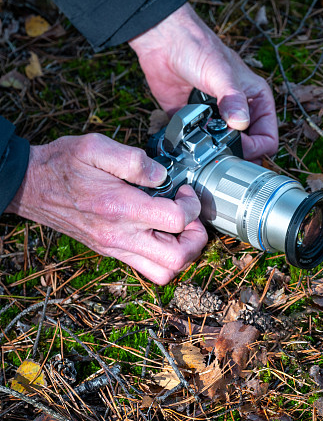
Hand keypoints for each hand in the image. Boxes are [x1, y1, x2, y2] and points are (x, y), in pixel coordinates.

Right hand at [8, 134, 207, 284]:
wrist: (30, 186)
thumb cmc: (62, 165)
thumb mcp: (95, 147)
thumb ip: (133, 159)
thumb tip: (162, 175)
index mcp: (121, 209)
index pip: (176, 221)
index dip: (192, 206)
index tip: (184, 191)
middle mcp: (120, 236)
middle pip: (177, 259)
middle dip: (196, 240)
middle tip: (191, 218)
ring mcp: (116, 248)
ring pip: (164, 273)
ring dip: (182, 253)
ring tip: (179, 229)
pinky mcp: (112, 252)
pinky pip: (148, 269)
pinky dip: (164, 256)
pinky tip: (161, 232)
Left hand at [129, 3, 277, 160]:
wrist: (165, 42)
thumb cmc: (199, 48)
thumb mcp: (221, 74)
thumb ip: (233, 99)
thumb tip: (240, 123)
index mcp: (257, 100)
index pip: (268, 138)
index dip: (257, 147)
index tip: (240, 146)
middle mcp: (241, 112)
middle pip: (249, 148)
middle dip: (238, 153)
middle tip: (223, 152)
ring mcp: (219, 119)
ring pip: (225, 149)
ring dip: (216, 152)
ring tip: (206, 145)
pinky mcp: (198, 123)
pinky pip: (201, 144)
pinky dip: (196, 148)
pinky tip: (191, 141)